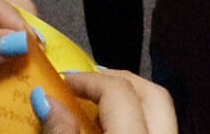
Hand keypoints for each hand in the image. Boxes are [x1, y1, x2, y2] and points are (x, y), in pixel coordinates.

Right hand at [36, 69, 177, 133]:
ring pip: (161, 112)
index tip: (63, 80)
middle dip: (119, 80)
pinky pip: (159, 130)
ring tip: (96, 105)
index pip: (118, 91)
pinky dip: (136, 121)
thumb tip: (47, 100)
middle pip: (152, 93)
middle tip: (86, 82)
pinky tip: (111, 129)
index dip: (87, 79)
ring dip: (131, 100)